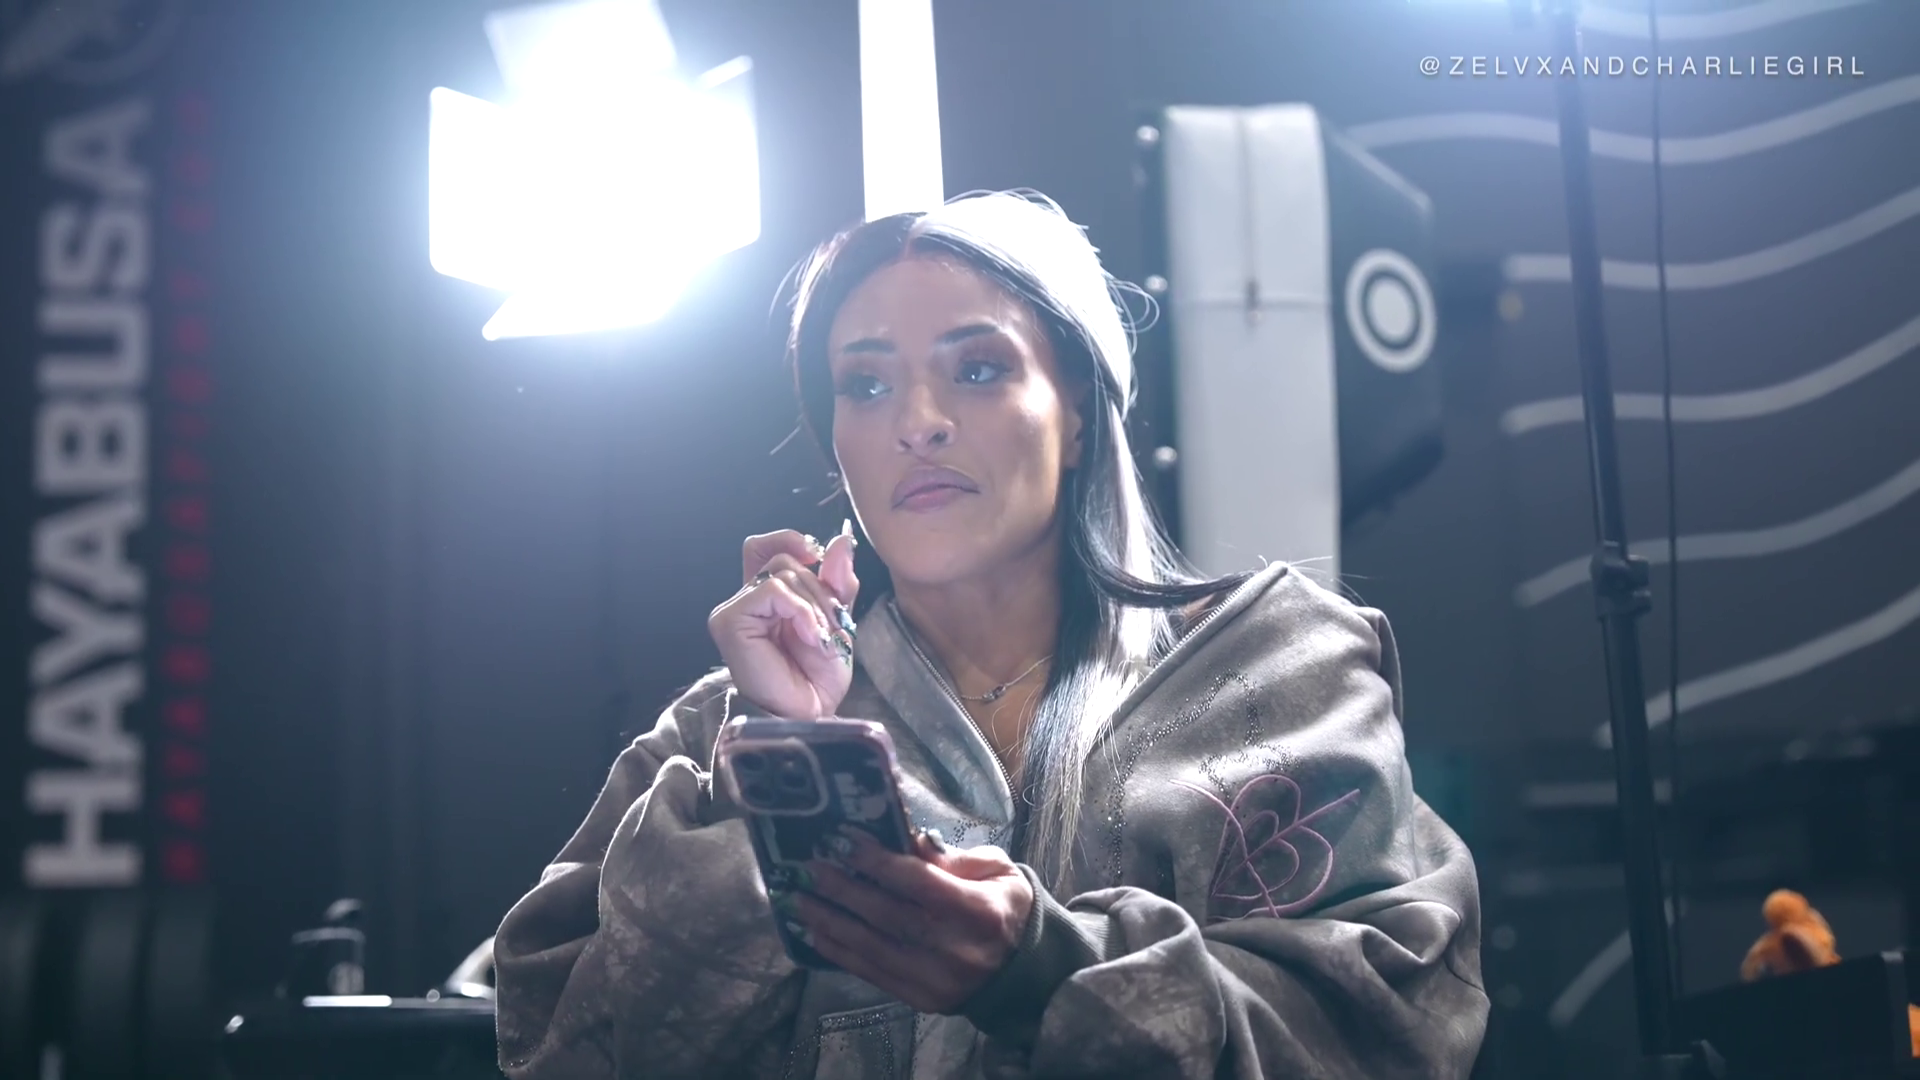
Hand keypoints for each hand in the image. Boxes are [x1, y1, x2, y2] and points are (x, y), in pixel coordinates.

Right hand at [708, 527, 859, 719]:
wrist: (808, 716)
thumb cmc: (816, 680)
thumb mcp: (836, 623)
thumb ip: (837, 583)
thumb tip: (842, 540)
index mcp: (768, 599)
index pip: (767, 547)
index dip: (791, 540)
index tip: (817, 556)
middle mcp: (747, 601)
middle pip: (785, 560)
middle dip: (821, 591)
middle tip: (834, 628)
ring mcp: (735, 610)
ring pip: (783, 574)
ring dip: (815, 606)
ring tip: (822, 640)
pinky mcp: (730, 620)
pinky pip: (772, 591)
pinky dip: (801, 611)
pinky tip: (811, 638)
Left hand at [793, 829, 1032, 1012]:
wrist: (1024, 970)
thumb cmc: (1007, 907)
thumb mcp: (996, 870)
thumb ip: (953, 856)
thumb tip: (910, 838)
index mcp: (979, 911)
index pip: (919, 883)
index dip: (878, 862)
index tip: (843, 840)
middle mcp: (956, 948)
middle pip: (888, 915)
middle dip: (843, 889)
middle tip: (809, 867)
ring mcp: (936, 979)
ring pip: (872, 947)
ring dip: (830, 922)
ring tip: (800, 899)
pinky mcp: (921, 999)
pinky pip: (872, 974)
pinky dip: (840, 953)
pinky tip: (816, 933)